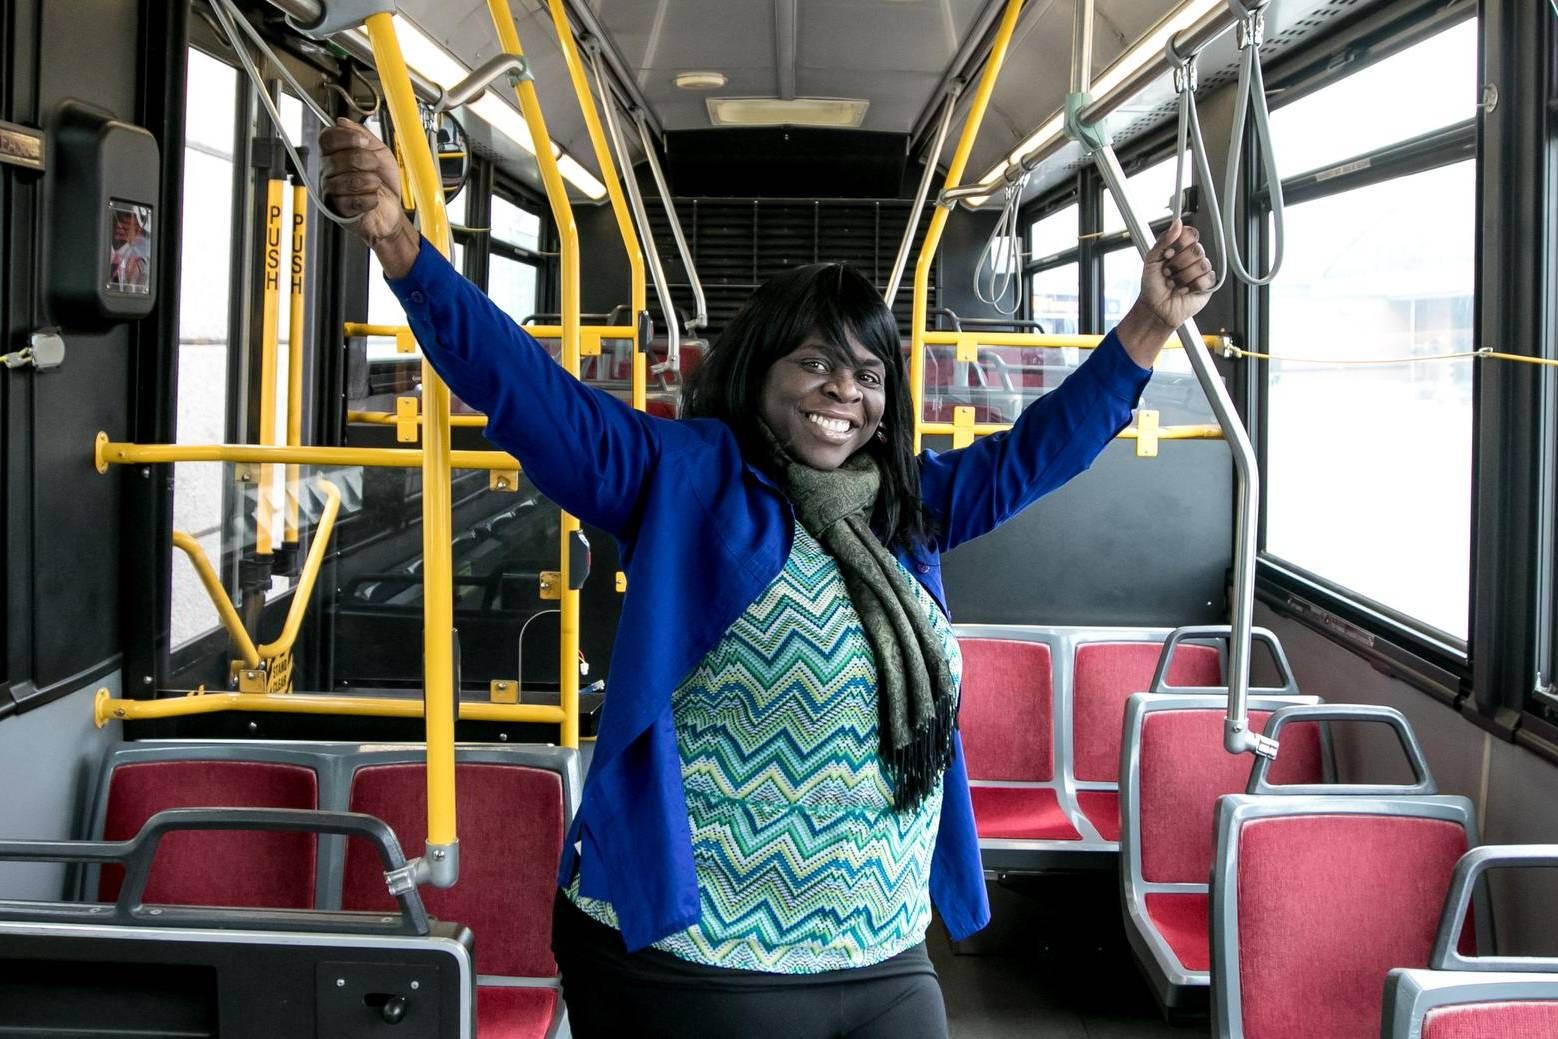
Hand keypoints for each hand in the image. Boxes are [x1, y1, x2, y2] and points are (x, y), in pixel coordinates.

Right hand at [319, 118, 418, 276]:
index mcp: (336, 156)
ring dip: (370, 182)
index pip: (326, 139)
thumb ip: (362, 135)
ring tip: (375, 185)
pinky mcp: (339, 211)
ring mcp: (332, 192)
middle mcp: (329, 172)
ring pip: (346, 180)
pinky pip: (353, 201)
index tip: (364, 141)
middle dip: (364, 161)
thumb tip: (341, 121)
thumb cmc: (385, 185)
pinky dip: (370, 199)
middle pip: (338, 158)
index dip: (346, 137)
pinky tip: (372, 199)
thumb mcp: (380, 153)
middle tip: (374, 167)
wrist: (393, 212)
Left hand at [1116, 219, 1216, 367]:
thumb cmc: (1152, 286)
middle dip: (1177, 264)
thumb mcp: (1151, 261)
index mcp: (1179, 247)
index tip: (1167, 254)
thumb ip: (1163, 241)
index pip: (1191, 234)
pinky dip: (1191, 287)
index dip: (1179, 244)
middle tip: (1167, 273)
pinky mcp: (1207, 284)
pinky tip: (1183, 290)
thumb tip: (1177, 222)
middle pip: (1196, 250)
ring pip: (1201, 265)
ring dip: (1182, 278)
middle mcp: (1192, 256)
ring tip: (1173, 284)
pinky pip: (1206, 279)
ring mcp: (1201, 270)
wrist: (1156, 309)